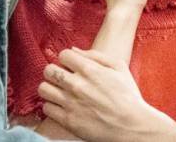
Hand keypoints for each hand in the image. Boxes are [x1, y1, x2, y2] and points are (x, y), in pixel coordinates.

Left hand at [39, 48, 175, 141]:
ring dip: (50, 88)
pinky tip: (62, 106)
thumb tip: (74, 50)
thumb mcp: (119, 67)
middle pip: (48, 70)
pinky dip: (52, 106)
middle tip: (62, 78)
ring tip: (59, 92)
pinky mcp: (67, 120)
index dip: (67, 59)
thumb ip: (95, 55)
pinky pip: (46, 108)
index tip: (71, 66)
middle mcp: (76, 85)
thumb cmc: (128, 96)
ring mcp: (70, 103)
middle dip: (54, 72)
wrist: (132, 126)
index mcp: (89, 70)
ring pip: (43, 89)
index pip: (62, 55)